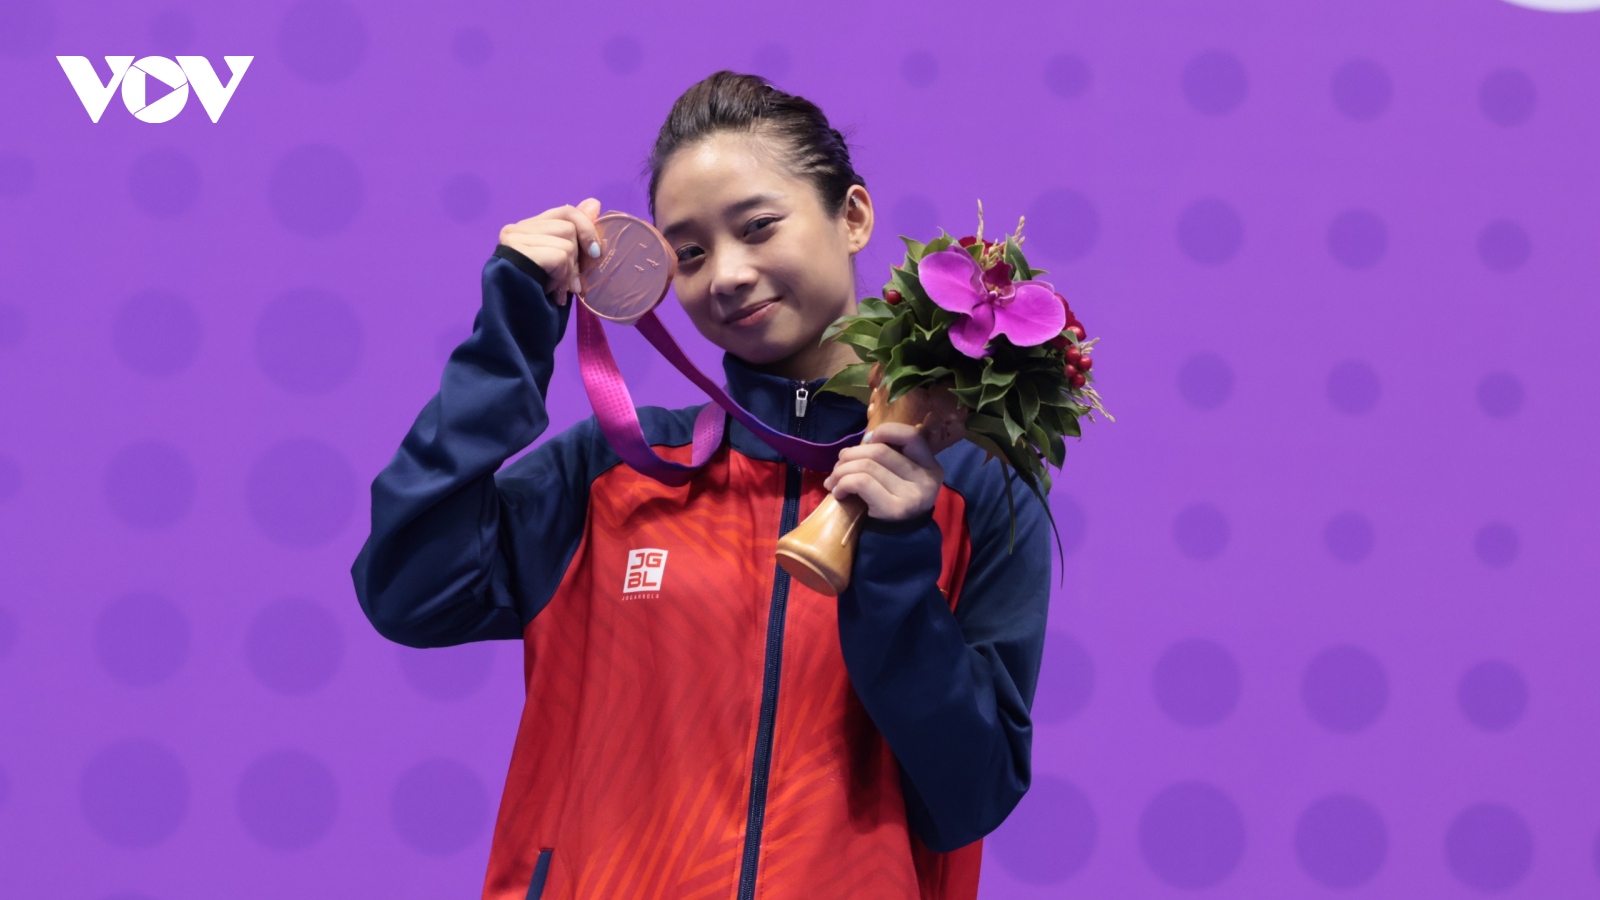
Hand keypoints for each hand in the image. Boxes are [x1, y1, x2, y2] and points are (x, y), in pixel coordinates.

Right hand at [497, 198, 602, 305]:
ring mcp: (514, 239)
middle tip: (572, 285)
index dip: (587, 229)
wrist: (514, 323)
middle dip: (577, 261)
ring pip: (566, 244)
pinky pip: (558, 257)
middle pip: (569, 228)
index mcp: (528, 228)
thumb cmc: (538, 295)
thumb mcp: (563, 264)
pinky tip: (550, 292)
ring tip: (557, 291)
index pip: (566, 211)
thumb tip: (595, 203)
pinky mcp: (517, 251)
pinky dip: (560, 278)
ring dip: (568, 273)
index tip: (596, 253)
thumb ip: (576, 234)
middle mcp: (517, 228)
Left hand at [823, 422, 944, 520]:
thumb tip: (865, 440)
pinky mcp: (894, 509)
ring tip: (832, 481)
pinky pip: (861, 482)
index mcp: (931, 466)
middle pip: (879, 451)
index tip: (867, 441)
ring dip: (841, 471)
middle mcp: (926, 479)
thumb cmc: (894, 504)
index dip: (885, 431)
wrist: (898, 544)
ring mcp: (912, 495)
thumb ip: (892, 456)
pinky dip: (842, 484)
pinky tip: (838, 492)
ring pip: (866, 466)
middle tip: (838, 466)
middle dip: (850, 455)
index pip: (912, 435)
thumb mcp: (902, 478)